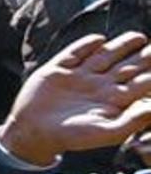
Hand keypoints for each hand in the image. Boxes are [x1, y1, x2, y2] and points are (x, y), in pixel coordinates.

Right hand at [0, 33, 150, 166]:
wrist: (34, 131)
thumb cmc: (71, 137)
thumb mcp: (106, 132)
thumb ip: (132, 121)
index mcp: (111, 101)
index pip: (137, 84)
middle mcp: (97, 86)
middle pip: (124, 67)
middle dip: (142, 58)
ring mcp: (78, 77)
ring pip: (104, 57)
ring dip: (121, 47)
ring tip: (139, 37)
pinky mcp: (58, 69)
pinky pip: (74, 53)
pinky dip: (86, 45)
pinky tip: (99, 39)